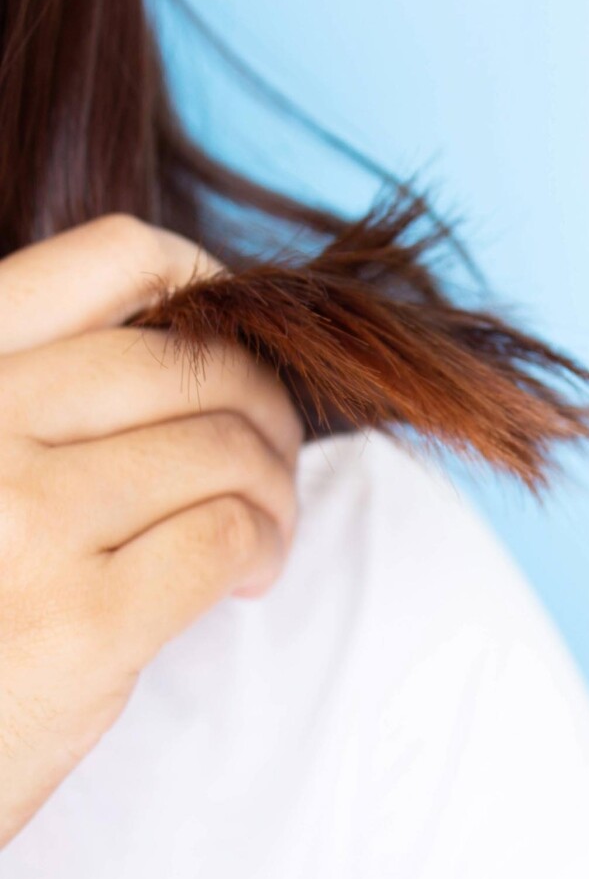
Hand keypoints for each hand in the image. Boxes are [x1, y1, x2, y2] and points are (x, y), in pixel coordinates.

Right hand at [0, 216, 302, 845]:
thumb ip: (44, 396)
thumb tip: (199, 343)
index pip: (111, 256)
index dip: (209, 284)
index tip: (244, 336)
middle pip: (194, 363)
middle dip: (265, 408)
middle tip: (271, 463)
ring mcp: (20, 520)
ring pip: (225, 448)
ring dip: (274, 488)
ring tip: (262, 530)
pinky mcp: (80, 621)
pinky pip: (227, 533)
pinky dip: (262, 548)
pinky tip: (245, 577)